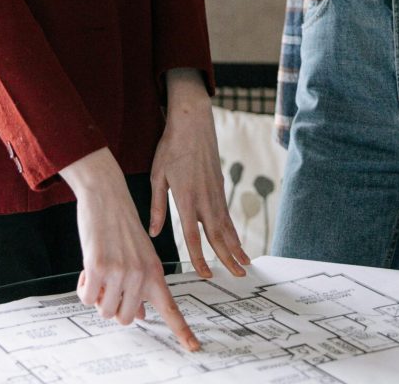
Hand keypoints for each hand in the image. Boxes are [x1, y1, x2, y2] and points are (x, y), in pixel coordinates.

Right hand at [61, 146, 200, 350]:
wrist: (107, 194)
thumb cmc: (121, 226)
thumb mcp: (140, 255)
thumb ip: (143, 286)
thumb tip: (143, 315)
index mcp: (155, 272)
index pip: (171, 309)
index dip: (183, 332)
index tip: (194, 348)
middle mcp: (141, 275)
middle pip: (126, 318)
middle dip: (113, 306)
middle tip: (109, 282)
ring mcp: (121, 272)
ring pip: (105, 311)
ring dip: (98, 296)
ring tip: (100, 271)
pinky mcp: (99, 267)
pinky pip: (86, 298)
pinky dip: (83, 288)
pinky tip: (87, 268)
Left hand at [150, 69, 249, 279]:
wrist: (193, 121)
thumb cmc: (171, 147)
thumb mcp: (158, 175)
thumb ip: (157, 206)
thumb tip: (153, 232)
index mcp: (186, 198)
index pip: (194, 236)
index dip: (200, 258)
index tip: (206, 275)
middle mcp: (204, 198)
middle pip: (218, 235)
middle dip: (228, 258)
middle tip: (238, 277)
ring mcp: (215, 191)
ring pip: (227, 226)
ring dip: (236, 247)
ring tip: (245, 265)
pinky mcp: (220, 185)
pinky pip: (228, 213)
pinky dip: (234, 230)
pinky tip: (237, 240)